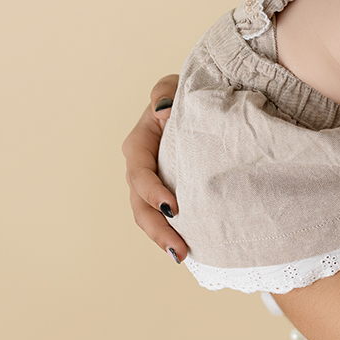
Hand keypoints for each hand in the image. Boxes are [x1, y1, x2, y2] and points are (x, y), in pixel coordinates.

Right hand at [121, 74, 187, 262]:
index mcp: (140, 142)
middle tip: (179, 249)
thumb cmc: (187, 92)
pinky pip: (163, 217)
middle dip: (157, 228)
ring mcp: (152, 183)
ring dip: (162, 238)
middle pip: (140, 204)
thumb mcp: (177, 83)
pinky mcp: (167, 192)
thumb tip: (163, 111)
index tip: (173, 207)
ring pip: (148, 216)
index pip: (139, 171)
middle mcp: (141, 167)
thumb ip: (165, 92)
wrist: (200, 103)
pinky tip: (188, 248)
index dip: (152, 191)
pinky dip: (171, 233)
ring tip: (182, 256)